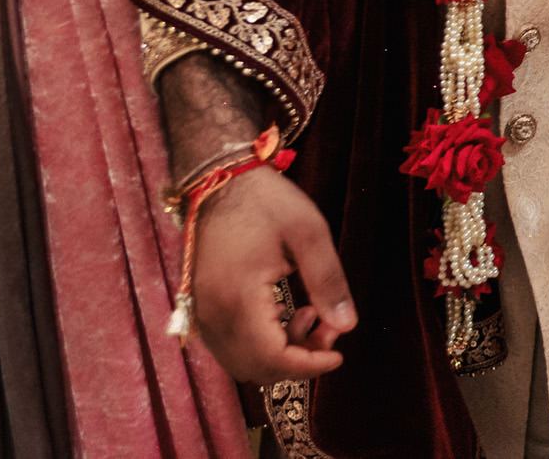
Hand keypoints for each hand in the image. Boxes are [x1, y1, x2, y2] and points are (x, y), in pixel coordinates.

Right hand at [185, 167, 354, 382]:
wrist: (220, 180)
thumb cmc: (266, 201)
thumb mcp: (309, 233)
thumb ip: (328, 282)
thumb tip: (347, 326)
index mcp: (238, 299)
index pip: (272, 359)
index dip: (309, 366)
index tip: (339, 356)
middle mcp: (212, 315)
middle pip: (256, 368)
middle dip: (298, 360)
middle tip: (331, 331)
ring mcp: (201, 312)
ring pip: (242, 360)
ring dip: (280, 353)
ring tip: (313, 316)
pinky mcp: (201, 306)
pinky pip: (230, 344)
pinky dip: (260, 342)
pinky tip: (287, 312)